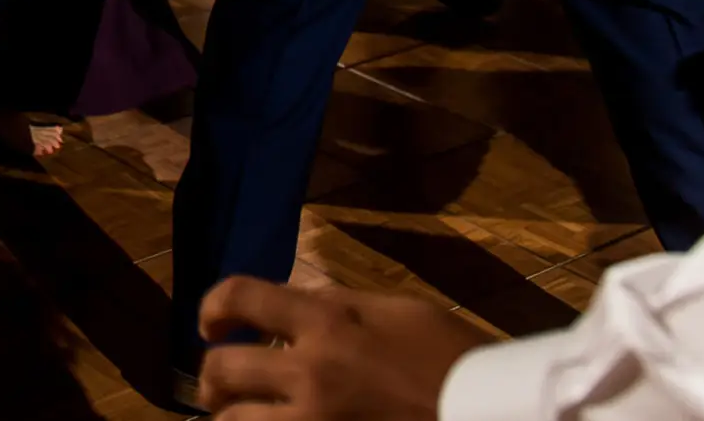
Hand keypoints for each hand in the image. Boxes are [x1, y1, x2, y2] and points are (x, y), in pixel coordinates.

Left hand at [197, 278, 489, 420]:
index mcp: (326, 323)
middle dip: (211, 379)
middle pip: (220, 371)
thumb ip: (340, 305)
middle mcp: (310, 374)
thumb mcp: (399, 311)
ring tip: (239, 418)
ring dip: (229, 419)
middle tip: (219, 386)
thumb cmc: (455, 359)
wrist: (492, 411)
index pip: (240, 296)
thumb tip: (297, 304)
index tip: (212, 324)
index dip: (212, 305)